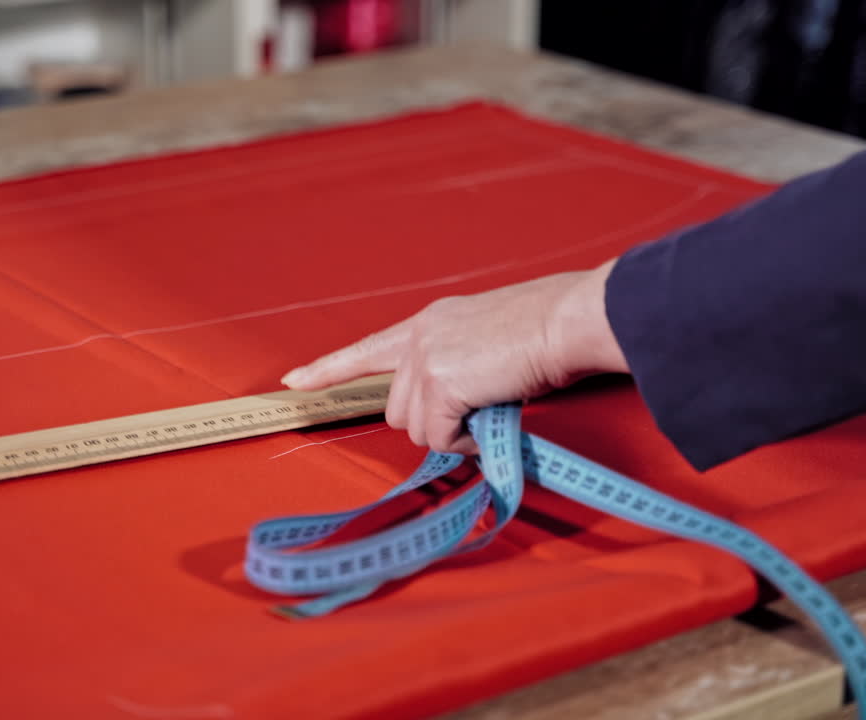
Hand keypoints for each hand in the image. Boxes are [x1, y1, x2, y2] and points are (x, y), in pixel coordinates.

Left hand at [281, 260, 628, 454]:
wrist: (570, 319)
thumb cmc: (550, 330)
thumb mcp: (491, 343)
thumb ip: (463, 371)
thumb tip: (456, 417)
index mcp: (431, 322)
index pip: (368, 348)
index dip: (330, 368)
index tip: (295, 381)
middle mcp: (421, 337)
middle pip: (398, 409)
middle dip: (434, 424)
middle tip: (479, 413)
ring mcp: (427, 358)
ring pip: (416, 429)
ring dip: (452, 433)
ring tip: (491, 409)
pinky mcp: (441, 382)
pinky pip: (439, 438)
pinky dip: (465, 442)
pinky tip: (491, 417)